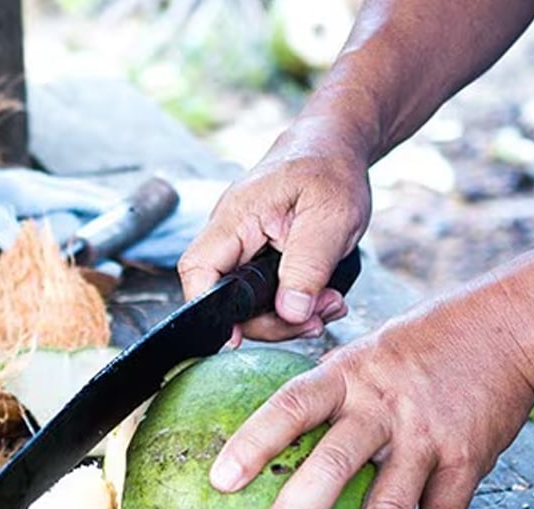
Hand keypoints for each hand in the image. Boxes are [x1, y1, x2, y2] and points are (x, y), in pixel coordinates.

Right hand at [178, 120, 371, 341]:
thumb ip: (309, 266)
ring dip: (289, 315)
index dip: (209, 311)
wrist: (336, 145)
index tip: (236, 338)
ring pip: (249, 301)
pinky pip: (266, 293)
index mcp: (235, 217)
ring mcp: (244, 246)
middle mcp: (231, 233)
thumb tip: (290, 312)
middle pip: (225, 298)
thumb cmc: (332, 169)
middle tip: (317, 318)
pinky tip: (323, 299)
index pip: (197, 271)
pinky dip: (295, 303)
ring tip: (330, 305)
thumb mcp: (332, 217)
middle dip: (272, 321)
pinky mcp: (261, 256)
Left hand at [208, 290, 533, 508]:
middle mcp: (384, 406)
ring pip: (390, 507)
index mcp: (349, 376)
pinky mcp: (466, 460)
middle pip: (334, 464)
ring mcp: (427, 436)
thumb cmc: (425, 343)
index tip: (220, 480)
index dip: (255, 442)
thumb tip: (273, 430)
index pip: (292, 406)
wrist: (508, 330)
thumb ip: (330, 390)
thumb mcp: (367, 350)